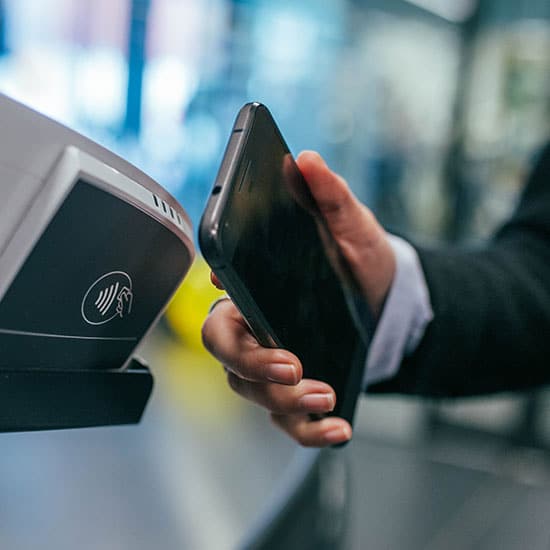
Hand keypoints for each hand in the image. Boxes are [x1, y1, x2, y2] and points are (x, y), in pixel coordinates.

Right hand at [201, 151, 395, 446]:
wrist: (389, 301)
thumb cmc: (361, 262)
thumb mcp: (353, 227)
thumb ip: (331, 197)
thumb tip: (307, 161)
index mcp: (257, 290)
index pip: (221, 298)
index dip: (219, 299)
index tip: (231, 289)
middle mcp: (256, 330)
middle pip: (225, 352)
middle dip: (251, 363)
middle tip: (291, 364)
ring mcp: (274, 365)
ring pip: (251, 392)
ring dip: (284, 400)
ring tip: (325, 394)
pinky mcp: (297, 393)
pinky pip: (288, 421)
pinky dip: (308, 431)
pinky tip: (338, 428)